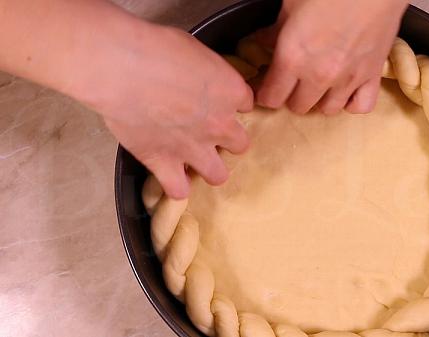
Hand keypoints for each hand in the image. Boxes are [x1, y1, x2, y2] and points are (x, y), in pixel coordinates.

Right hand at [73, 24, 252, 198]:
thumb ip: (207, 71)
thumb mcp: (195, 49)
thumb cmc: (155, 47)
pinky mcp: (164, 163)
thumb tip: (200, 76)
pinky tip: (169, 177)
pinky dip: (175, 186)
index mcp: (231, 92)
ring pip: (218, 175)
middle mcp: (219, 125)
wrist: (122, 67)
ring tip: (194, 161)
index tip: (216, 100)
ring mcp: (194, 149)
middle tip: (207, 131)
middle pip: (240, 144)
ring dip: (209, 168)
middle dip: (226, 139)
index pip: (246, 105)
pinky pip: (179, 190)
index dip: (230, 103)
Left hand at [255, 0, 407, 113]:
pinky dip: (351, 102)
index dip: (266, 94)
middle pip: (298, 107)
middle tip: (292, 81)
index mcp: (293, 57)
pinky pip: (360, 106)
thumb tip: (265, 40)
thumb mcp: (292, 3)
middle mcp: (318, 75)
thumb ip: (276, 29)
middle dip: (291, 96)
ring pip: (328, 110)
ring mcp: (347, 79)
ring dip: (320, 100)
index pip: (271, 98)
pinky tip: (346, 90)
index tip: (267, 87)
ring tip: (319, 84)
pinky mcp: (372, 76)